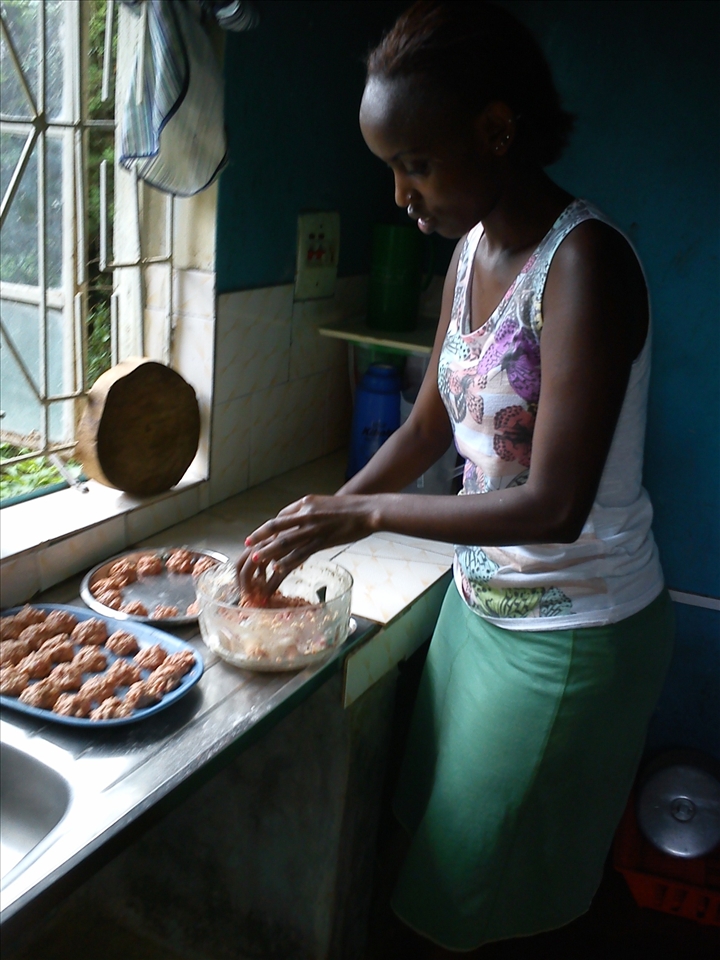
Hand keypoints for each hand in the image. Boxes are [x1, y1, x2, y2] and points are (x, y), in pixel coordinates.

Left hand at [237, 494, 375, 598]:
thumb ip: (312, 512)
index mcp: (306, 502)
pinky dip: (288, 561)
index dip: (267, 527)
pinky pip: (301, 552)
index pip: (281, 515)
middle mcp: (306, 513)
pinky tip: (278, 568)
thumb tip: (301, 521)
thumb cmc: (350, 508)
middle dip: (260, 536)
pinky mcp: (323, 540)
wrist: (369, 510)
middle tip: (247, 544)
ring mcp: (314, 527)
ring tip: (256, 558)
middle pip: (277, 526)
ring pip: (285, 540)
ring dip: (268, 551)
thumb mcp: (326, 504)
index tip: (257, 534)